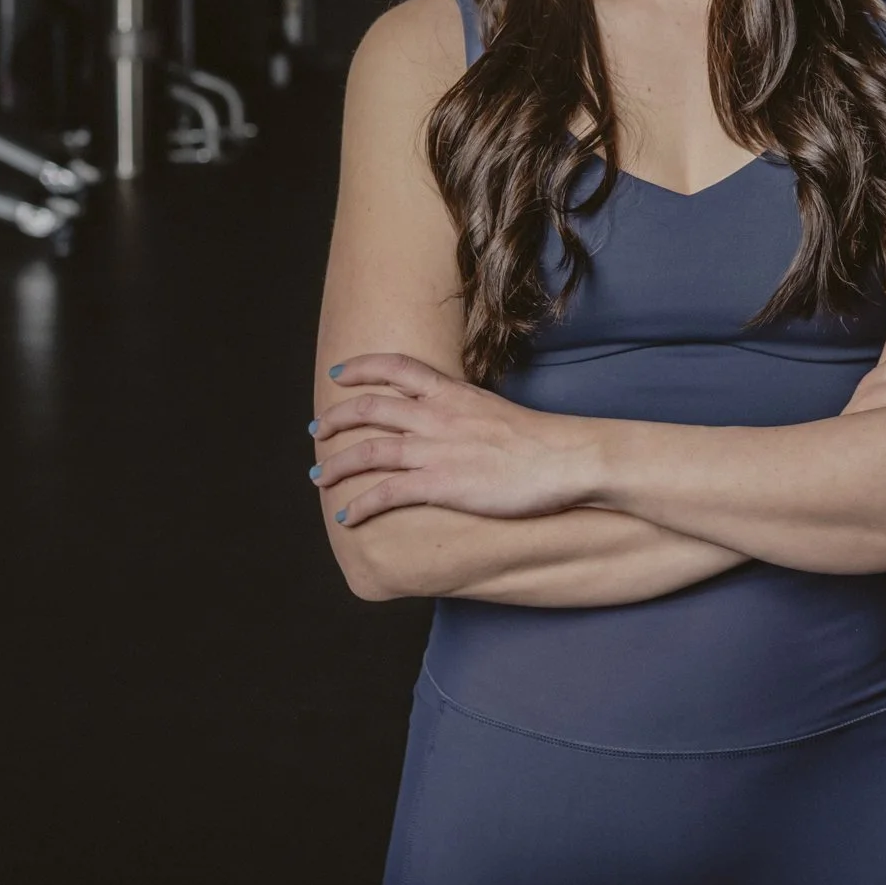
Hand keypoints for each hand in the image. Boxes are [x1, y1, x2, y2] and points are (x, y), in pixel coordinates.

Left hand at [312, 353, 598, 527]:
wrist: (566, 458)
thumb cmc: (541, 440)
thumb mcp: (495, 410)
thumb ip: (466, 411)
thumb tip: (454, 417)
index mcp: (452, 393)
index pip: (396, 367)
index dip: (361, 367)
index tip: (339, 372)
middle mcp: (437, 416)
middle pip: (371, 407)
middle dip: (337, 418)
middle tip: (319, 428)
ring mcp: (436, 449)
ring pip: (368, 450)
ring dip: (336, 465)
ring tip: (319, 477)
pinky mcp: (441, 484)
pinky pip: (387, 493)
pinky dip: (360, 505)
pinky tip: (347, 517)